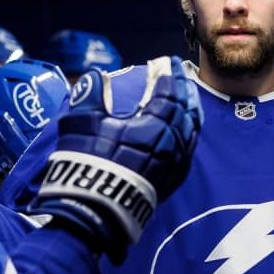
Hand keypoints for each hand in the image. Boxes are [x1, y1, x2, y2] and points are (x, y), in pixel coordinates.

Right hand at [31, 56, 201, 262]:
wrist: (92, 212)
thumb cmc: (86, 164)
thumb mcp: (82, 122)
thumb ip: (91, 94)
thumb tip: (96, 76)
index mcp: (154, 125)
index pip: (169, 92)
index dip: (167, 74)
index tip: (164, 62)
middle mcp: (171, 144)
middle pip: (186, 109)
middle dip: (183, 88)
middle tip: (178, 74)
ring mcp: (174, 165)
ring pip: (191, 130)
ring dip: (189, 109)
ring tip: (184, 97)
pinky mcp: (171, 182)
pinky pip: (187, 150)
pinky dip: (187, 132)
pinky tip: (181, 130)